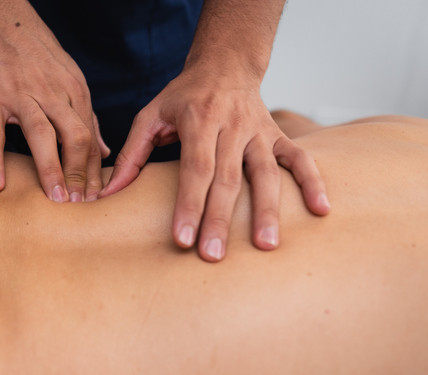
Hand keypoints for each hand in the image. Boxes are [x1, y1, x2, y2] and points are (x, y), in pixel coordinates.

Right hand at [0, 0, 109, 200]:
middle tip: (80, 207)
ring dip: (51, 169)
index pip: (91, 138)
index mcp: (75, 92)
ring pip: (42, 135)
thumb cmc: (37, 55)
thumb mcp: (71, 80)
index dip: (94, 172)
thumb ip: (87, 117)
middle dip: (80, 175)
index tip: (95, 200)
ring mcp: (21, 95)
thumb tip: (104, 152)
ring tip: (55, 200)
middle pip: (75, 138)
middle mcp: (52, 94)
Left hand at [99, 69, 329, 260]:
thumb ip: (131, 154)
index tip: (182, 240)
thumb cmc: (182, 96)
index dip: (189, 205)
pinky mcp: (279, 136)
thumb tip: (106, 194)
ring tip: (267, 247)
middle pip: (228, 179)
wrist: (225, 65)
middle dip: (221, 219)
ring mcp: (260, 132)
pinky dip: (313, 182)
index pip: (195, 169)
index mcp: (199, 121)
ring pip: (267, 173)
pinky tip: (321, 210)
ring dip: (268, 210)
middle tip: (214, 256)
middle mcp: (232, 127)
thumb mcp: (150, 116)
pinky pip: (300, 158)